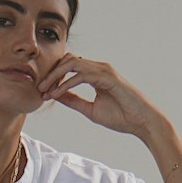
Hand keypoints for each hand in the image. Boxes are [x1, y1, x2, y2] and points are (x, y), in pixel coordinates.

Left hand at [36, 54, 164, 139]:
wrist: (142, 123)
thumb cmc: (122, 117)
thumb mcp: (90, 110)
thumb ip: (74, 101)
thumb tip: (57, 96)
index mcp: (95, 74)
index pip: (69, 66)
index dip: (53, 76)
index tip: (42, 90)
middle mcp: (99, 68)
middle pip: (67, 60)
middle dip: (51, 72)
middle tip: (39, 87)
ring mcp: (103, 70)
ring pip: (72, 63)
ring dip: (55, 76)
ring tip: (44, 90)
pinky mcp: (107, 77)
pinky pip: (80, 75)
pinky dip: (66, 84)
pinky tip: (56, 94)